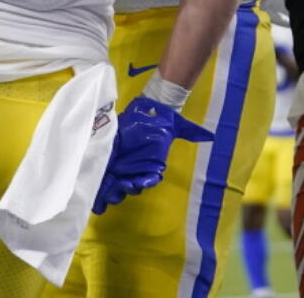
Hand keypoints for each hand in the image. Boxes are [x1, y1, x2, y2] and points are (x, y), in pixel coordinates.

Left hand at [92, 96, 213, 214]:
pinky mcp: (106, 162)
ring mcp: (120, 168)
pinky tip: (93, 192)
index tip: (136, 182)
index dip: (141, 183)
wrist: (141, 111)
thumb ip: (190, 132)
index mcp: (150, 166)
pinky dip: (98, 187)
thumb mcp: (174, 125)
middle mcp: (135, 170)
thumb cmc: (157, 121)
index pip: (146, 180)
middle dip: (121, 190)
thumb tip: (210, 136)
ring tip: (101, 192)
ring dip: (108, 191)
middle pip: (128, 187)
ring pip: (114, 187)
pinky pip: (102, 179)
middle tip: (116, 187)